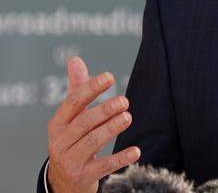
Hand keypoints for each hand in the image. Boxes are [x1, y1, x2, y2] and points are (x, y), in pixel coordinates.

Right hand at [46, 56, 140, 192]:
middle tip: (124, 101)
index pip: (73, 102)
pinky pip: (104, 166)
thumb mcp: (70, 117)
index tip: (109, 77)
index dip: (91, 88)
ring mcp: (71, 160)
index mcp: (57, 123)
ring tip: (127, 117)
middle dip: (105, 110)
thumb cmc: (71, 140)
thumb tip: (74, 59)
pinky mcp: (83, 176)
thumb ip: (76, 88)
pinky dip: (120, 158)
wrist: (62, 181)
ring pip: (93, 142)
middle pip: (84, 122)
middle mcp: (60, 141)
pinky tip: (136, 151)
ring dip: (111, 129)